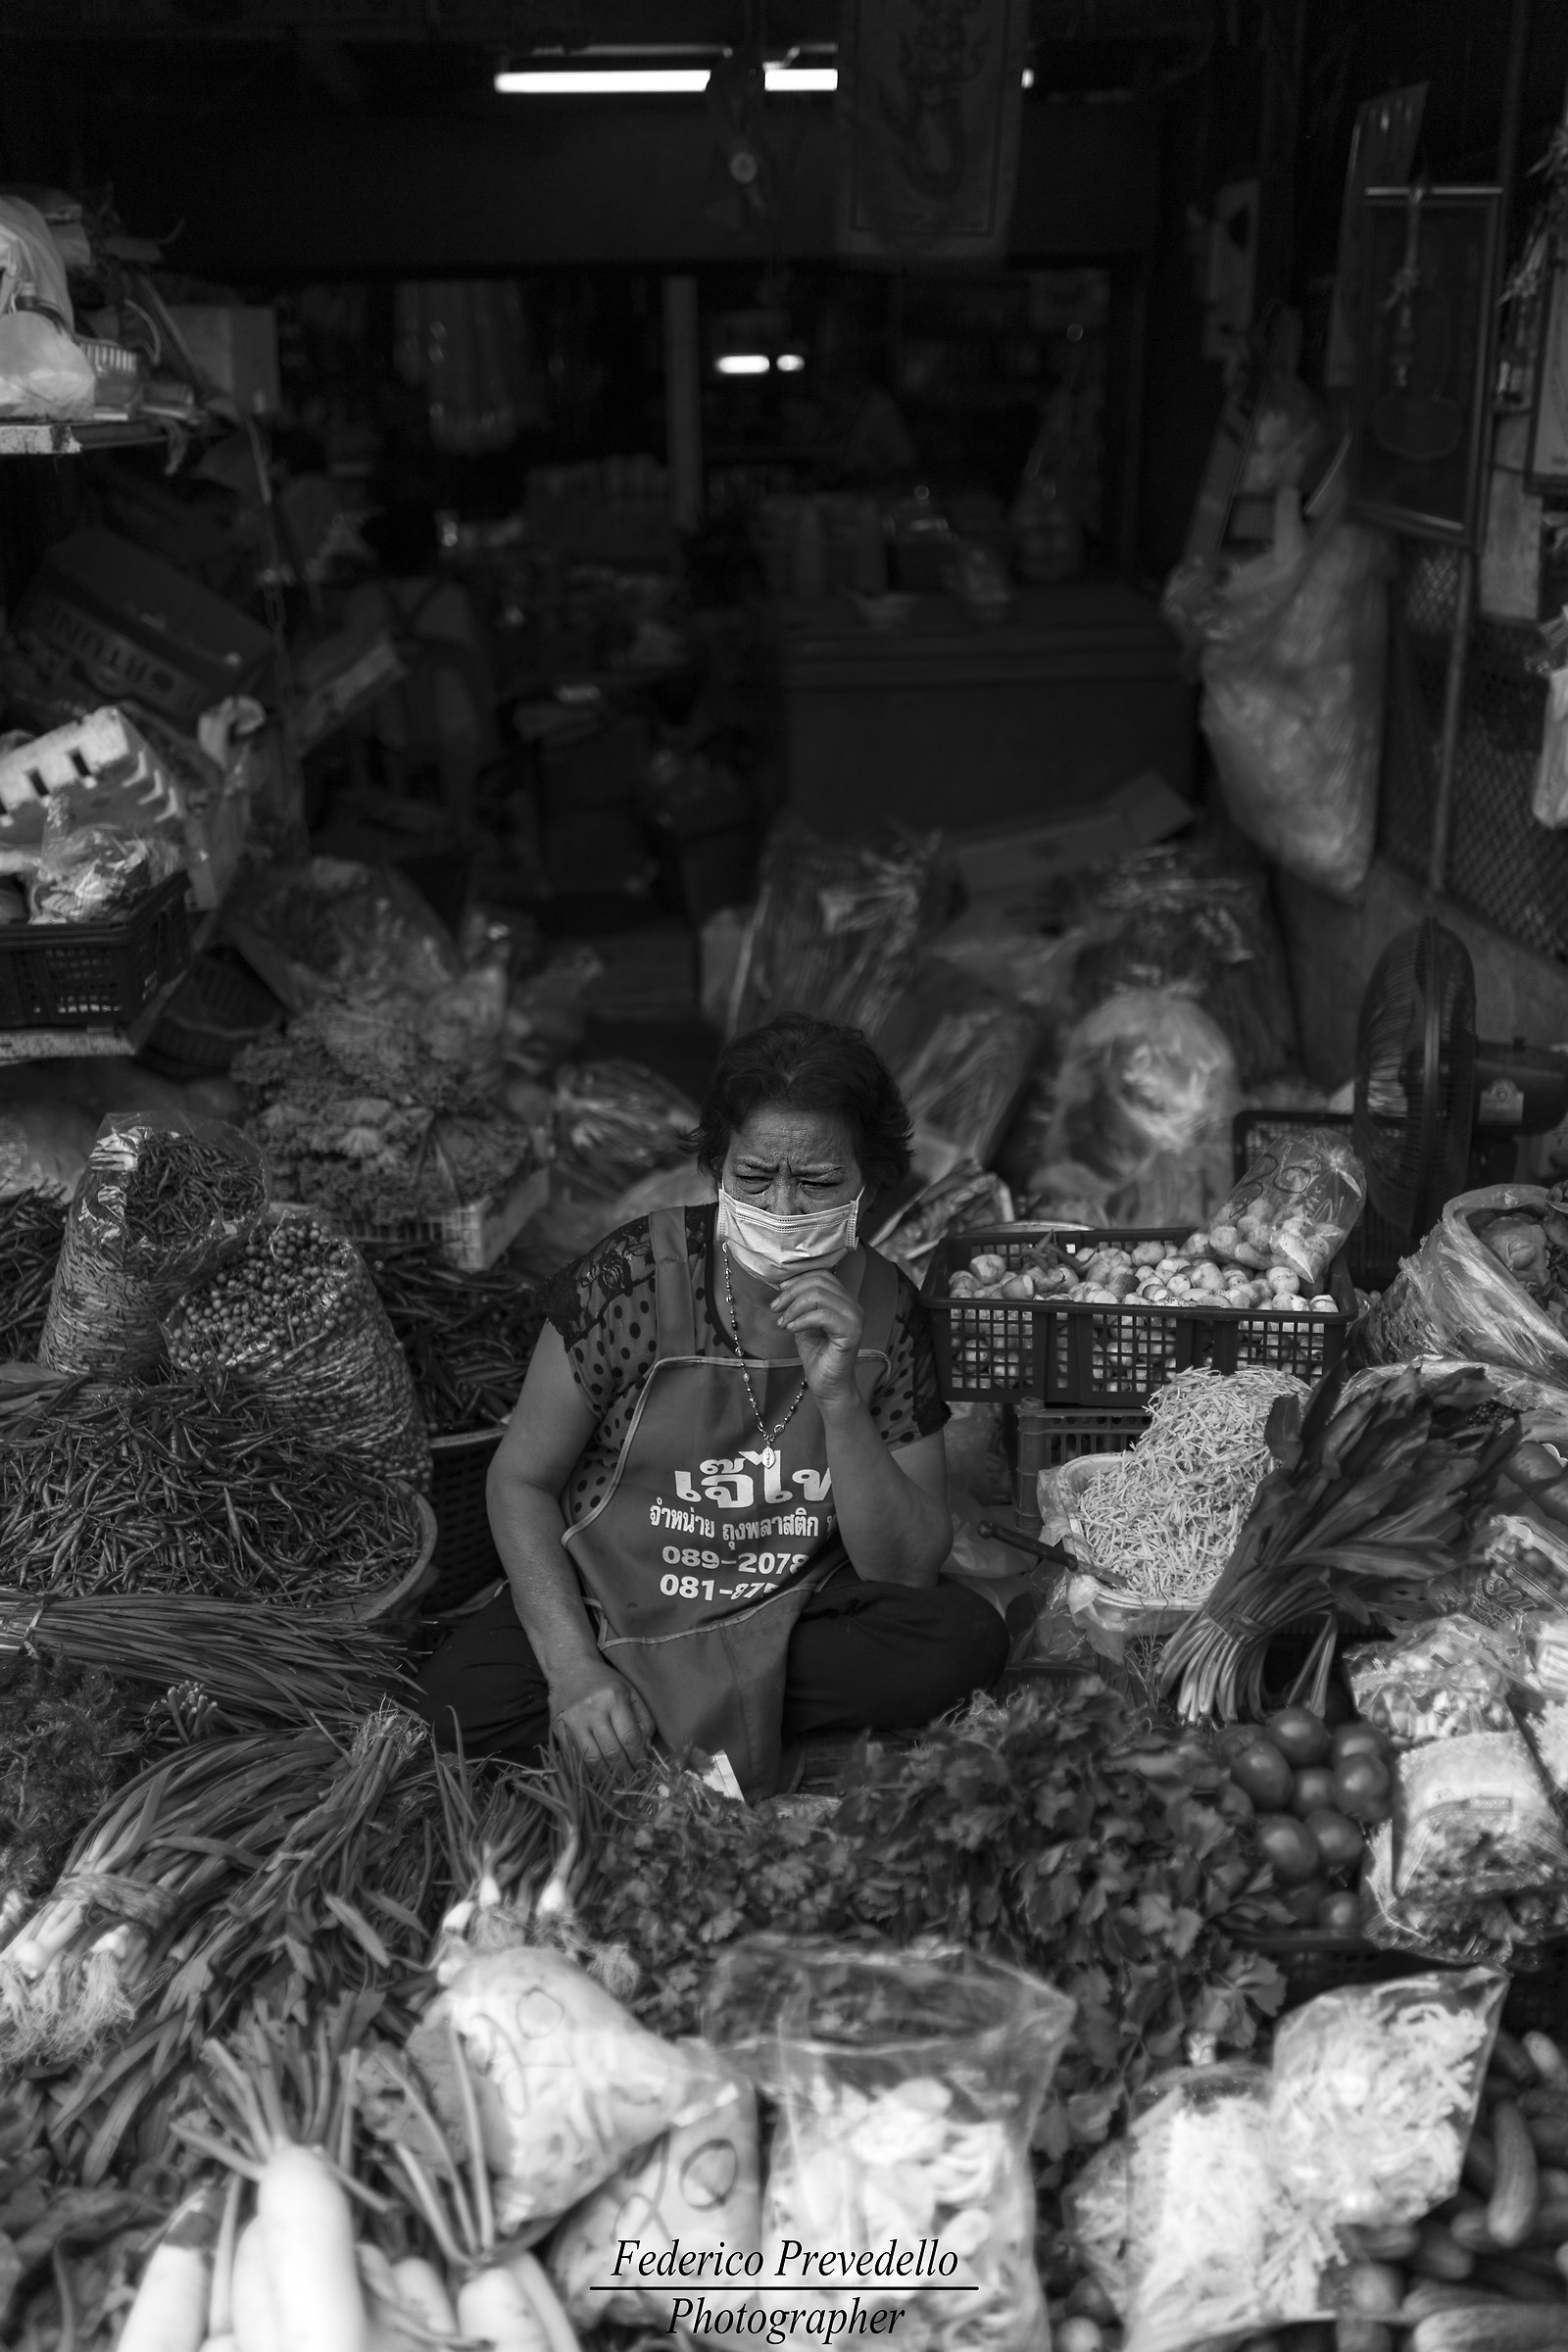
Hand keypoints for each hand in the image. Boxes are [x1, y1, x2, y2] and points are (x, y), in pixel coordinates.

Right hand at [549, 1659, 655, 1771]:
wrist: (570, 1669)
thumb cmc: (605, 1682)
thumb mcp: (631, 1692)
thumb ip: (643, 1719)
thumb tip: (645, 1749)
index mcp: (614, 1698)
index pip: (629, 1737)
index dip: (639, 1758)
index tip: (645, 1770)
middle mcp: (592, 1710)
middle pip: (612, 1751)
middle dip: (626, 1771)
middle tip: (633, 1782)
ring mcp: (573, 1721)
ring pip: (592, 1759)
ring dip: (608, 1776)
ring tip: (618, 1783)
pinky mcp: (558, 1729)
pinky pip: (575, 1757)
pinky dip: (588, 1770)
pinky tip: (599, 1775)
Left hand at [771, 1269, 863, 1412]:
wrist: (828, 1386)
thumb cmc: (818, 1356)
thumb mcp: (804, 1323)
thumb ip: (801, 1304)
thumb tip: (784, 1286)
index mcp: (843, 1300)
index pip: (822, 1275)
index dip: (797, 1280)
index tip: (779, 1292)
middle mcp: (853, 1306)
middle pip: (819, 1282)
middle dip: (791, 1293)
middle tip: (776, 1309)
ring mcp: (854, 1318)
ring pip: (819, 1295)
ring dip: (794, 1307)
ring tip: (783, 1323)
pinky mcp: (851, 1332)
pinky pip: (823, 1315)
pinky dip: (802, 1320)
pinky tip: (791, 1330)